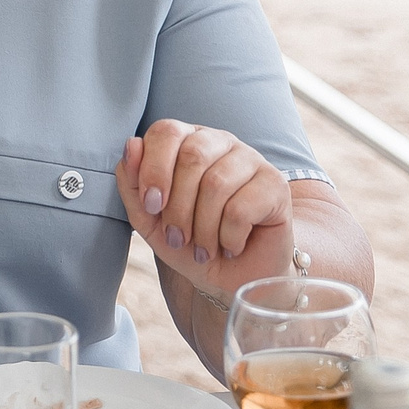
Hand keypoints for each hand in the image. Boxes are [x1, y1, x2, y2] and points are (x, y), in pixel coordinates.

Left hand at [117, 121, 292, 298]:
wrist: (234, 276)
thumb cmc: (190, 242)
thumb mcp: (149, 219)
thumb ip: (132, 183)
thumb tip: (132, 144)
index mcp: (186, 141)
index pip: (166, 131)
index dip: (153, 169)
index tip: (150, 206)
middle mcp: (219, 142)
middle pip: (192, 156)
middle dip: (177, 206)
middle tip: (177, 238)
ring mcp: (251, 159)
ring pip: (216, 183)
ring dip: (202, 227)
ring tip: (203, 249)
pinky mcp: (276, 185)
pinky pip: (242, 207)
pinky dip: (228, 236)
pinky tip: (230, 246)